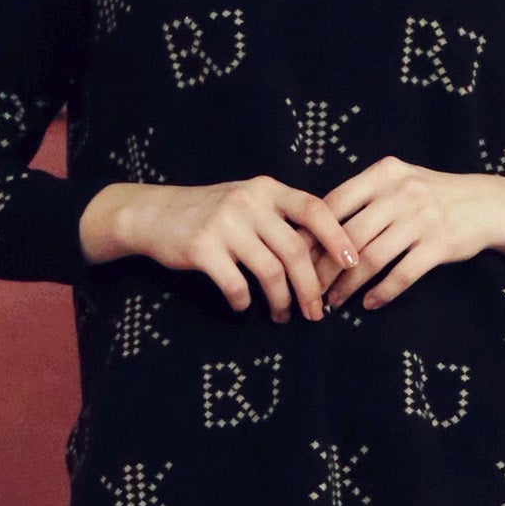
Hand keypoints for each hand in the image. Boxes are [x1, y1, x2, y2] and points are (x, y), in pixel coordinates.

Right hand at [86, 177, 360, 322]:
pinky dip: (244, 301)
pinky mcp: (202, 248)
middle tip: (317, 313)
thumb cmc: (209, 211)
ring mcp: (224, 224)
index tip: (351, 262)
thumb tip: (326, 250)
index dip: (337, 236)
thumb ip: (281, 217)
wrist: (153, 214)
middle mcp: (249, 202)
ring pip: (270, 272)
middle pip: (295, 251)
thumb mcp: (247, 200)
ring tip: (284, 316)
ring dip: (282, 301)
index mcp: (266, 189)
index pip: (314, 208)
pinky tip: (244, 306)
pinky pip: (236, 284)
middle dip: (311, 288)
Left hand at [296, 157, 504, 310]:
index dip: (311, 233)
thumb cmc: (433, 195)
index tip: (294, 257)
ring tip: (333, 302)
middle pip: (347, 236)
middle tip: (307, 289)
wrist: (489, 203)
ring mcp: (422, 218)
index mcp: (385, 173)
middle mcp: (401, 192)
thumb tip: (315, 227)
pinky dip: (382, 292)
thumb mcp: (400, 181)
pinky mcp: (440, 245)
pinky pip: (402, 274)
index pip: (334, 203)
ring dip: (347, 285)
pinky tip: (369, 304)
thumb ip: (365, 196)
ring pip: (370, 258)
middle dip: (322, 267)